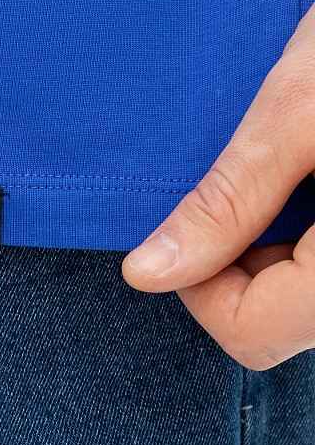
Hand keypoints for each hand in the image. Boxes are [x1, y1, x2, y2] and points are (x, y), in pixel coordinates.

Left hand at [121, 2, 314, 370]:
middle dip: (238, 257)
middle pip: (275, 318)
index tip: (195, 214)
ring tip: (288, 167)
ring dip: (272, 242)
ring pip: (300, 296)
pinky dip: (301, 230)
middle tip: (250, 177)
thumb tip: (145, 271)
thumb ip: (228, 203)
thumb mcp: (299, 112)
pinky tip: (309, 173)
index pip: (250, 332)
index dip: (197, 282)